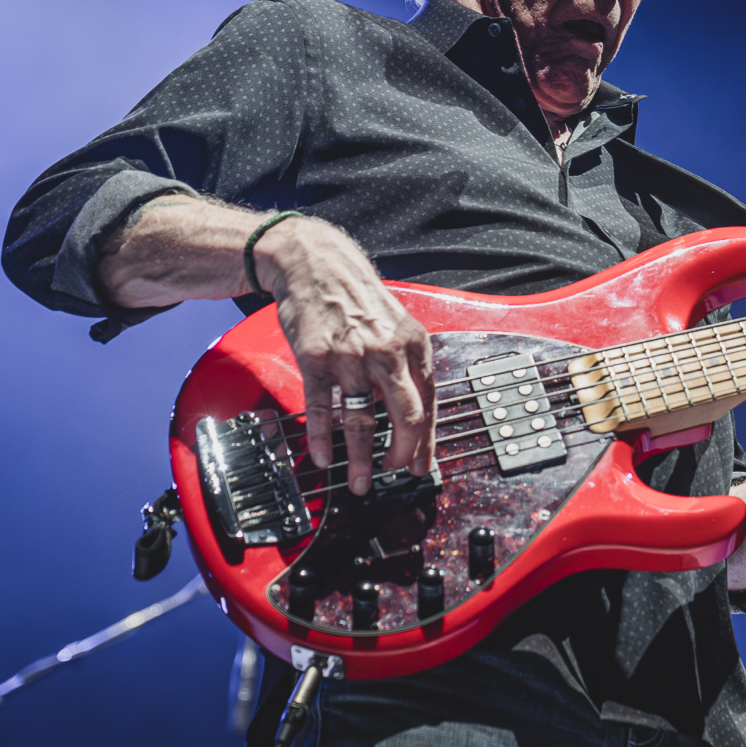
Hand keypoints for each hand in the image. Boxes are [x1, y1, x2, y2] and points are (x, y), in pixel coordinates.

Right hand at [256, 218, 435, 494]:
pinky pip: (324, 408)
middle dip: (404, 454)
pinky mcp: (317, 359)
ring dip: (362, 458)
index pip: (430, 403)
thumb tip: (416, 411)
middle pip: (407, 416)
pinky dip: (324, 438)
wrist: (316, 264)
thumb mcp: (397, 325)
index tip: (423, 464)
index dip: (427, 440)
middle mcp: (387, 352)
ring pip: (363, 420)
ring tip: (360, 482)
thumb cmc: (358, 300)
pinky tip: (325, 458)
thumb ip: (407, 365)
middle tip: (397, 474)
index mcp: (414, 345)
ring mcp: (351, 357)